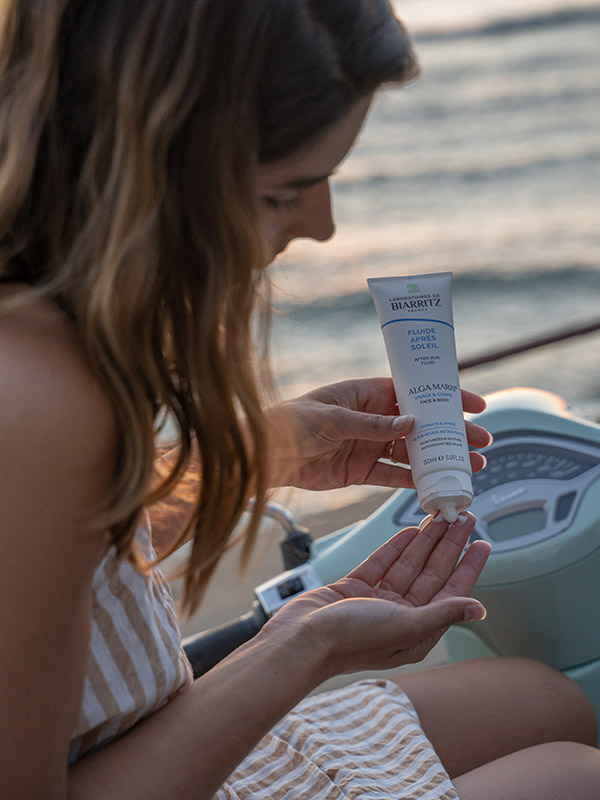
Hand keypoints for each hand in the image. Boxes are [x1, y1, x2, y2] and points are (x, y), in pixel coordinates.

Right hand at [264, 512, 489, 677]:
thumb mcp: (405, 626)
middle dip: (449, 545)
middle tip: (464, 517)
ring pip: (408, 564)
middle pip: (432, 573)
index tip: (482, 543)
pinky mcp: (355, 588)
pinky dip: (395, 547)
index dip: (468, 566)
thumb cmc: (353, 640)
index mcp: (418, 631)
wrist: (302, 639)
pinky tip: (410, 531)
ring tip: (440, 516)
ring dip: (425, 540)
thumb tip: (479, 608)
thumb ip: (442, 613)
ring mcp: (377, 601)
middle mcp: (401, 616)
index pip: (451, 592)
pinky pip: (381, 563)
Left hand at [268, 377, 490, 489]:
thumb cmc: (290, 423)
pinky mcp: (361, 472)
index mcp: (367, 394)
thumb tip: (411, 423)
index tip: (474, 404)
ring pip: (413, 452)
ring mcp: (368, 446)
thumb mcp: (331, 418)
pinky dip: (415, 482)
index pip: (413, 392)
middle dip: (452, 432)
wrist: (264, 457)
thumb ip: (371, 423)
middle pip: (421, 425)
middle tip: (482, 442)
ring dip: (440, 459)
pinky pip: (394, 476)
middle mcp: (373, 419)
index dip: (444, 396)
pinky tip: (438, 485)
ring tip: (471, 467)